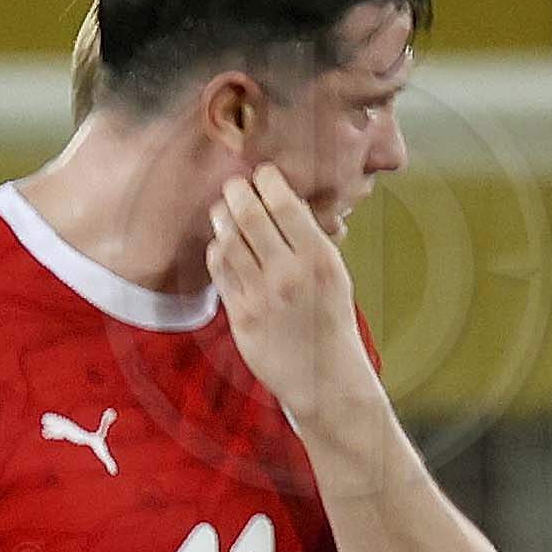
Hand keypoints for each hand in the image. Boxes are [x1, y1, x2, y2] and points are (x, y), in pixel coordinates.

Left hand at [202, 167, 376, 422]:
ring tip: (222, 210)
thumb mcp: (334, 274)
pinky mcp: (240, 317)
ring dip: (222, 219)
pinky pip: (220, 273)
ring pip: (229, 242)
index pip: (285, 204)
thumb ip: (310, 240)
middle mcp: (289, 274)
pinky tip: (221, 245)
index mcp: (318, 257)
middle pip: (250, 217)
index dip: (267, 181)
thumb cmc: (331, 319)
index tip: (263, 174)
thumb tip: (284, 202)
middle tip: (233, 184)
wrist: (325, 377)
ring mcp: (261, 296)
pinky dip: (217, 252)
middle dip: (237, 193)